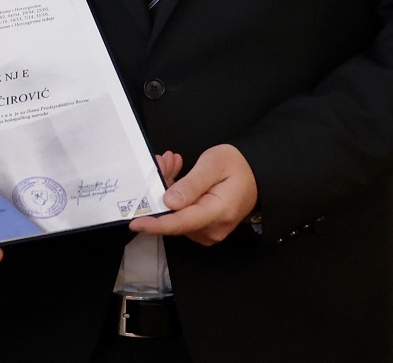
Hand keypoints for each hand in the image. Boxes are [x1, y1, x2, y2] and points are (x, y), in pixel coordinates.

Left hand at [129, 144, 257, 245]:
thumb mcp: (214, 164)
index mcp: (219, 212)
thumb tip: (170, 202)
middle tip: (163, 160)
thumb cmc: (237, 166)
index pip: (182, 223)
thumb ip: (192, 184)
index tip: (136, 222)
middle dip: (160, 190)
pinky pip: (181, 215)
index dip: (156, 224)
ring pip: (175, 215)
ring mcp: (208, 231)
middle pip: (175, 216)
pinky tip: (176, 176)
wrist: (256, 175)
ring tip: (172, 163)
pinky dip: (174, 197)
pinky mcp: (203, 229)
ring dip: (166, 191)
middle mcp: (213, 229)